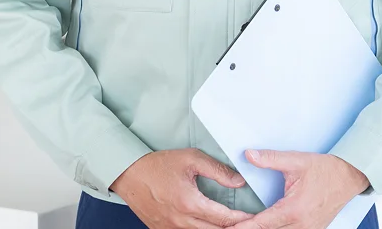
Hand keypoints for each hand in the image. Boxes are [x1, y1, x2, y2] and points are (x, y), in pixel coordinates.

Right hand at [111, 148, 255, 227]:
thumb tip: (239, 181)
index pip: (224, 218)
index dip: (242, 219)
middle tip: (246, 223)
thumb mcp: (190, 159)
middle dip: (232, 228)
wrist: (128, 175)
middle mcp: (181, 221)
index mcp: (190, 203)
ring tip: (227, 224)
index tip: (253, 217)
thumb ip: (218, 170)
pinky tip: (206, 225)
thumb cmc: (158, 165)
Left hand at [231, 151, 368, 228]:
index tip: (229, 228)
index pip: (261, 224)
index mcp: (294, 210)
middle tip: (231, 226)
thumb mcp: (296, 161)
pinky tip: (265, 226)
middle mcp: (302, 225)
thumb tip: (249, 155)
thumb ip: (270, 159)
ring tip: (245, 226)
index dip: (243, 227)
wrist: (349, 176)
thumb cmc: (326, 170)